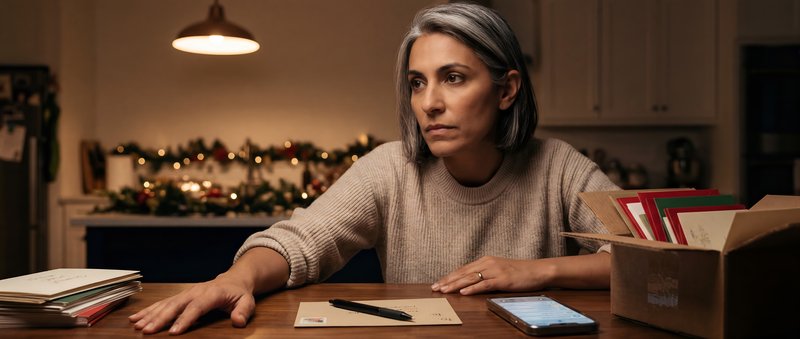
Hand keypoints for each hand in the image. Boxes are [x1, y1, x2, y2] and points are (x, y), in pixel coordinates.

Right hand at [129, 273, 254, 334]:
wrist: (233, 280)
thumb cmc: (239, 293)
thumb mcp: (247, 301)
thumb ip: (243, 311)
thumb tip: (238, 321)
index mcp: (212, 293)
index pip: (197, 307)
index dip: (185, 319)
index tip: (174, 332)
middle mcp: (195, 291)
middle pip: (176, 305)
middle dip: (161, 318)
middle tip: (148, 331)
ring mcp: (186, 293)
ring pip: (166, 304)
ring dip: (150, 315)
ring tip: (137, 325)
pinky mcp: (180, 296)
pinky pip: (162, 303)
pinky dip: (148, 311)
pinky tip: (136, 318)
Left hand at [431, 256, 554, 294]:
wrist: (537, 270)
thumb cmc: (519, 272)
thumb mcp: (499, 270)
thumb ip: (485, 274)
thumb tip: (470, 282)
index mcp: (485, 261)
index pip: (463, 269)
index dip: (449, 276)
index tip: (438, 283)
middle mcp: (488, 263)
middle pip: (463, 273)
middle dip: (447, 281)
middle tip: (435, 288)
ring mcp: (495, 271)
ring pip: (470, 278)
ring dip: (455, 285)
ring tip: (444, 290)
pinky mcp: (502, 279)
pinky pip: (484, 284)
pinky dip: (473, 288)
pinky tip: (463, 292)